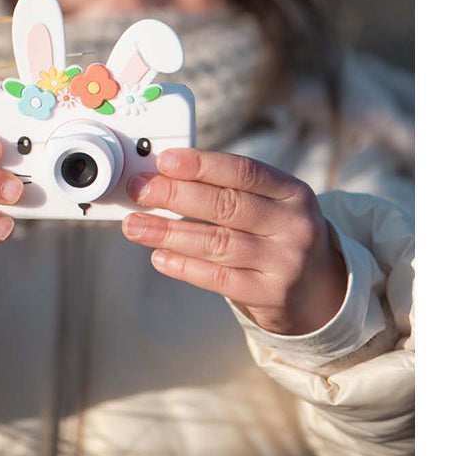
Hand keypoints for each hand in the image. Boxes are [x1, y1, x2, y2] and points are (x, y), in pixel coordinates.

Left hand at [122, 149, 346, 334]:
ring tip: (135, 226)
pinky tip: (159, 257)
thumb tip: (164, 176)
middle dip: (176, 195)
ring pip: (217, 243)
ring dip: (168, 232)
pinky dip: (184, 266)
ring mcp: (285, 262)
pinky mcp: (271, 295)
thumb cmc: (279, 236)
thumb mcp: (271, 205)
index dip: (202, 164)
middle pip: (227, 205)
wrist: (321, 292)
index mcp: (293, 192)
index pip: (244, 171)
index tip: (165, 161)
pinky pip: (218, 279)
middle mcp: (294, 225)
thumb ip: (229, 189)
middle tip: (140, 190)